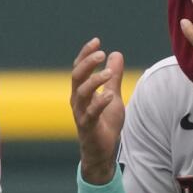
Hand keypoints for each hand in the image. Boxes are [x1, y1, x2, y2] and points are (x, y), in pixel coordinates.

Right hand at [71, 38, 124, 182]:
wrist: (102, 151)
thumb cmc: (105, 123)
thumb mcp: (113, 96)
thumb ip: (113, 77)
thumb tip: (116, 54)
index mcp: (82, 92)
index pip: (79, 68)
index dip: (85, 54)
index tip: (96, 41)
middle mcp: (78, 100)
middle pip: (76, 77)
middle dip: (87, 63)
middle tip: (100, 54)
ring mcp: (81, 113)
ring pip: (81, 93)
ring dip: (94, 81)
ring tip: (108, 73)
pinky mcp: (88, 127)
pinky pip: (91, 113)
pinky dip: (100, 103)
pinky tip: (110, 95)